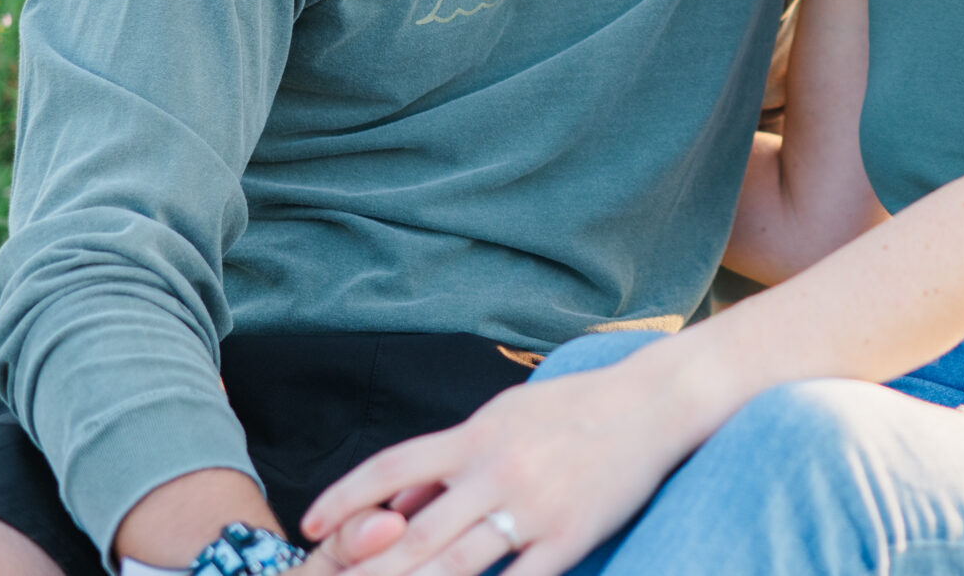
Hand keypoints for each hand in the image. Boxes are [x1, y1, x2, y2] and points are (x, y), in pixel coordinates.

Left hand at [301, 360, 702, 575]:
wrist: (654, 403)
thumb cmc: (572, 408)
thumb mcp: (502, 415)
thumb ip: (448, 458)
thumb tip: (394, 502)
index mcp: (476, 436)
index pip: (392, 468)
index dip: (345, 499)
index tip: (310, 528)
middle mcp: (497, 471)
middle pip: (415, 533)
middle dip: (368, 568)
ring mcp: (534, 508)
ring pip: (457, 566)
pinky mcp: (571, 536)